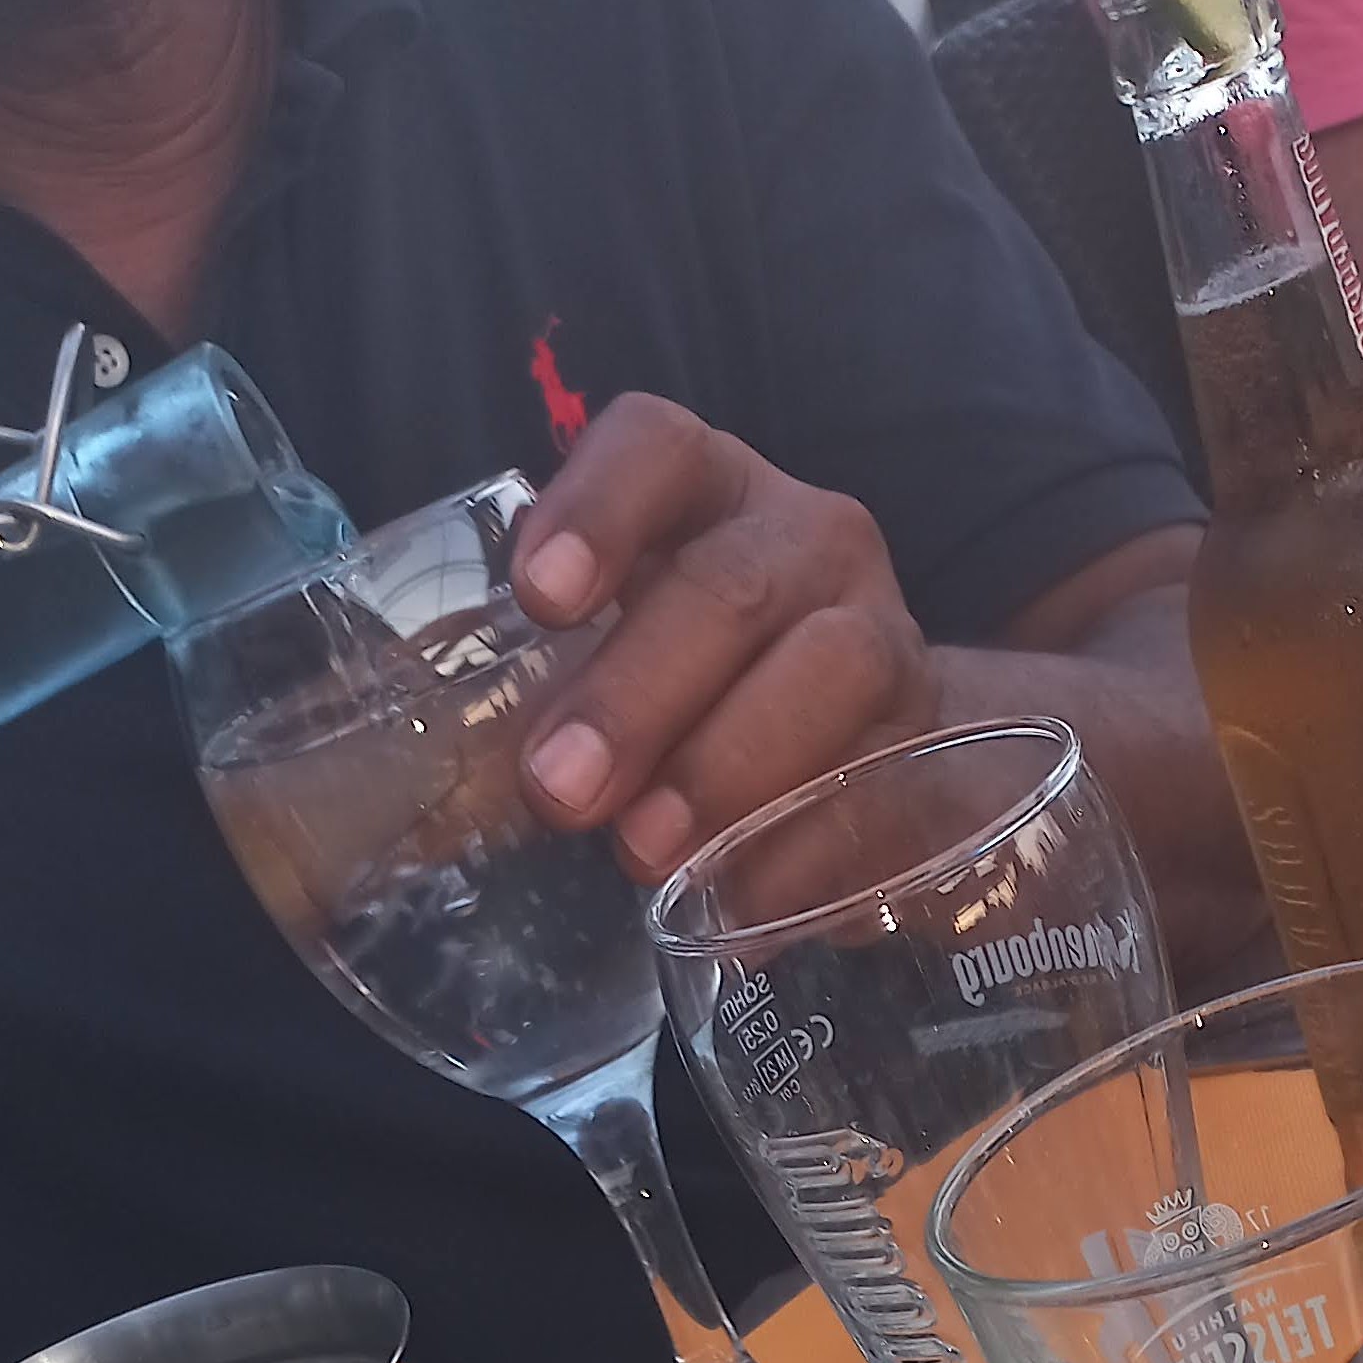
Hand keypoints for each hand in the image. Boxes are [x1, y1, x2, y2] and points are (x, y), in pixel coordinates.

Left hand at [506, 398, 935, 887]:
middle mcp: (807, 539)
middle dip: (635, 693)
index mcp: (708, 492)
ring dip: (726, 768)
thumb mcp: (612, 661)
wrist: (874, 747)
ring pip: (829, 671)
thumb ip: (536, 695)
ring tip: (646, 856)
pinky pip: (877, 790)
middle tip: (561, 791)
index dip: (598, 511)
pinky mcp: (932, 743)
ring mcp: (885, 633)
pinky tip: (731, 912)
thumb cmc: (699, 692)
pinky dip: (798, 858)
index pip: (657, 450)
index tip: (540, 599)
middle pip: (729, 588)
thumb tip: (430, 806)